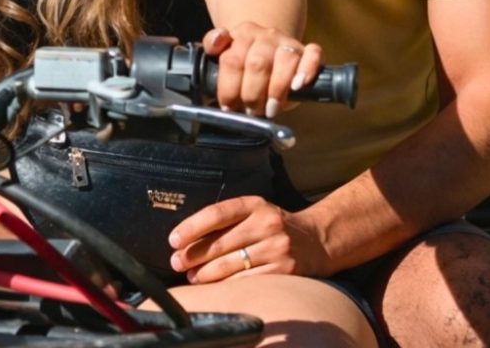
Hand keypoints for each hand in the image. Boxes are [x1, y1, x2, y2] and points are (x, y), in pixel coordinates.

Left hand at [168, 195, 326, 281]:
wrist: (315, 240)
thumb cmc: (274, 226)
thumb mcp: (254, 211)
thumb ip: (227, 220)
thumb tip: (188, 238)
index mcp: (255, 204)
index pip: (217, 213)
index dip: (192, 227)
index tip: (173, 239)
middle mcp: (267, 224)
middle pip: (221, 242)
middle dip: (194, 255)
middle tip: (177, 262)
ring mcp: (276, 248)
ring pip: (230, 265)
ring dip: (205, 274)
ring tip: (192, 276)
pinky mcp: (283, 271)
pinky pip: (246, 281)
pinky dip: (226, 285)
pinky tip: (215, 286)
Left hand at [203, 23, 321, 116]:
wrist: (270, 51)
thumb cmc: (245, 61)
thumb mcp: (225, 56)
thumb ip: (213, 46)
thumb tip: (215, 42)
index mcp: (242, 34)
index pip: (232, 60)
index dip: (228, 88)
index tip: (228, 106)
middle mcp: (266, 35)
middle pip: (257, 63)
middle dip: (252, 94)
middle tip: (250, 111)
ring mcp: (287, 42)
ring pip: (286, 60)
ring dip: (277, 90)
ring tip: (270, 109)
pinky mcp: (307, 51)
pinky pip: (313, 54)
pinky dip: (307, 70)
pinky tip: (297, 86)